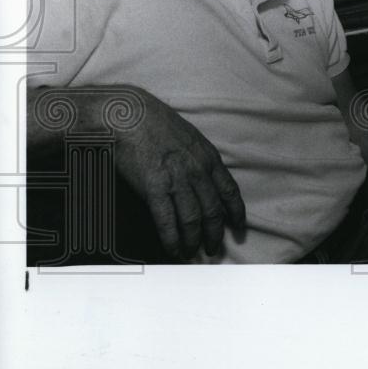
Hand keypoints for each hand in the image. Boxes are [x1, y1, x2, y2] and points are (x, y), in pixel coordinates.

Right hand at [111, 86, 245, 258]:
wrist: (129, 115)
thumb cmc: (156, 123)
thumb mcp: (190, 137)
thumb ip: (200, 159)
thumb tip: (204, 180)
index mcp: (209, 157)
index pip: (230, 192)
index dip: (236, 214)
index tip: (239, 229)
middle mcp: (197, 171)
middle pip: (213, 211)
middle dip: (215, 234)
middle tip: (213, 249)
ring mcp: (177, 180)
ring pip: (193, 219)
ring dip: (194, 241)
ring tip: (192, 253)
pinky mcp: (154, 188)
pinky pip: (167, 221)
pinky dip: (172, 239)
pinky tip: (174, 250)